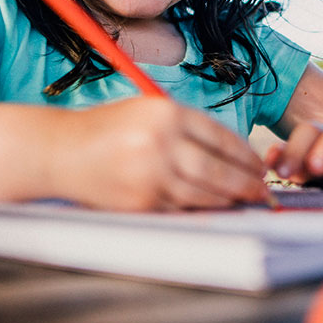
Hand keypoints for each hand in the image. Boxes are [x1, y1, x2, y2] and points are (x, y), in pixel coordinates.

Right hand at [56, 96, 270, 210]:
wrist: (60, 151)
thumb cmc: (105, 129)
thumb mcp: (145, 112)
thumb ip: (184, 127)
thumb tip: (231, 153)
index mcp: (164, 113)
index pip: (220, 136)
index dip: (244, 154)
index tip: (258, 165)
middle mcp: (160, 142)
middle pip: (218, 169)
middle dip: (246, 183)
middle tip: (262, 191)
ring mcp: (150, 175)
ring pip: (204, 194)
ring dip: (229, 200)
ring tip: (244, 202)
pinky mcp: (141, 202)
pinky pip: (181, 209)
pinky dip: (201, 211)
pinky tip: (213, 209)